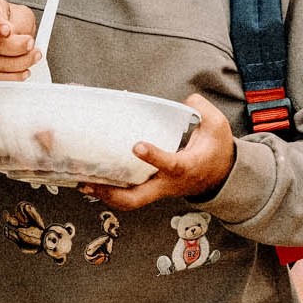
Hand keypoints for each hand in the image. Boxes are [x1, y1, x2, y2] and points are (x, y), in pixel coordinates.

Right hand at [0, 0, 38, 79]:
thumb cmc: (7, 19)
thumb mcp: (19, 12)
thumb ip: (21, 24)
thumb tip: (23, 43)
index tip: (8, 30)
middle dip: (14, 47)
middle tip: (31, 45)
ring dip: (16, 63)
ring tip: (32, 58)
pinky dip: (9, 76)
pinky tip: (22, 71)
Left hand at [82, 94, 235, 210]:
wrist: (220, 176)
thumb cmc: (216, 149)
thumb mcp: (218, 126)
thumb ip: (201, 109)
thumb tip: (184, 101)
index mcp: (187, 167)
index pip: (171, 165)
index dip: (154, 157)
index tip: (137, 145)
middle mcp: (168, 184)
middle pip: (138, 198)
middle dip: (112, 193)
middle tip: (90, 182)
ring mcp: (157, 190)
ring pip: (129, 201)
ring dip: (105, 194)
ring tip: (82, 183)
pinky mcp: (150, 189)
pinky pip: (128, 194)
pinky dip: (110, 189)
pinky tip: (91, 179)